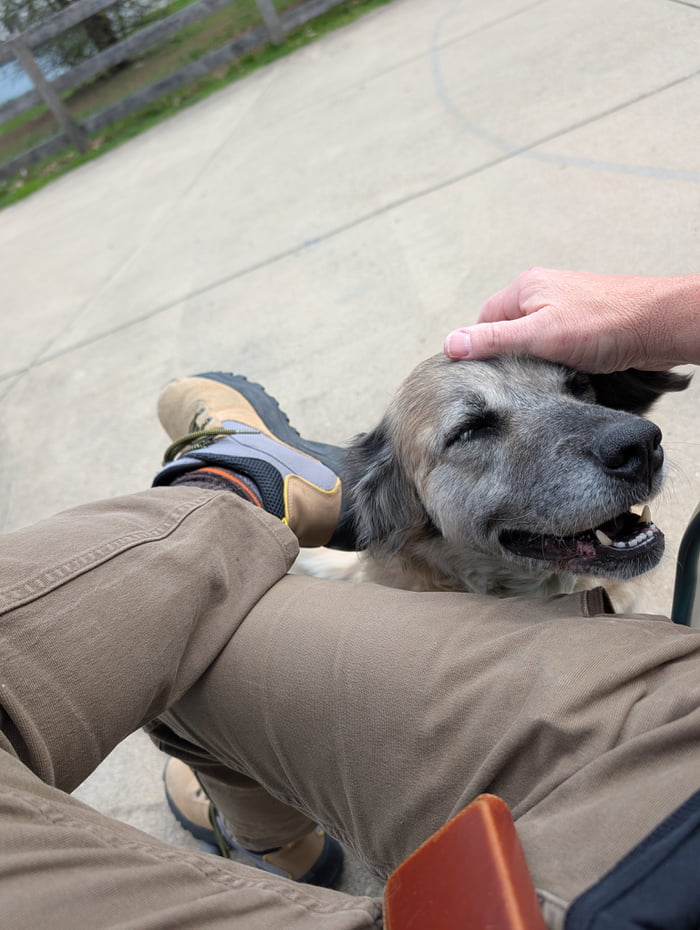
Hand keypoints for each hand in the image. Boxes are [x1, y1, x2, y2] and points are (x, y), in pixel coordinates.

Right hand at [444, 267, 699, 372]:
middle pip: (507, 329)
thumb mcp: (538, 336)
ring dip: (535, 360)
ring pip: (533, 339)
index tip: (487, 376)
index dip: (481, 349)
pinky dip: (556, 359)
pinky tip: (566, 371)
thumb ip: (493, 341)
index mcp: (525, 287)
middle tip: (518, 381)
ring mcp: (565, 306)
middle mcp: (542, 292)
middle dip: (510, 356)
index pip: (483, 320)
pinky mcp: (584, 322)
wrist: (659, 324)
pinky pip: (555, 343)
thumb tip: (451, 344)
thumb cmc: (604, 325)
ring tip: (545, 376)